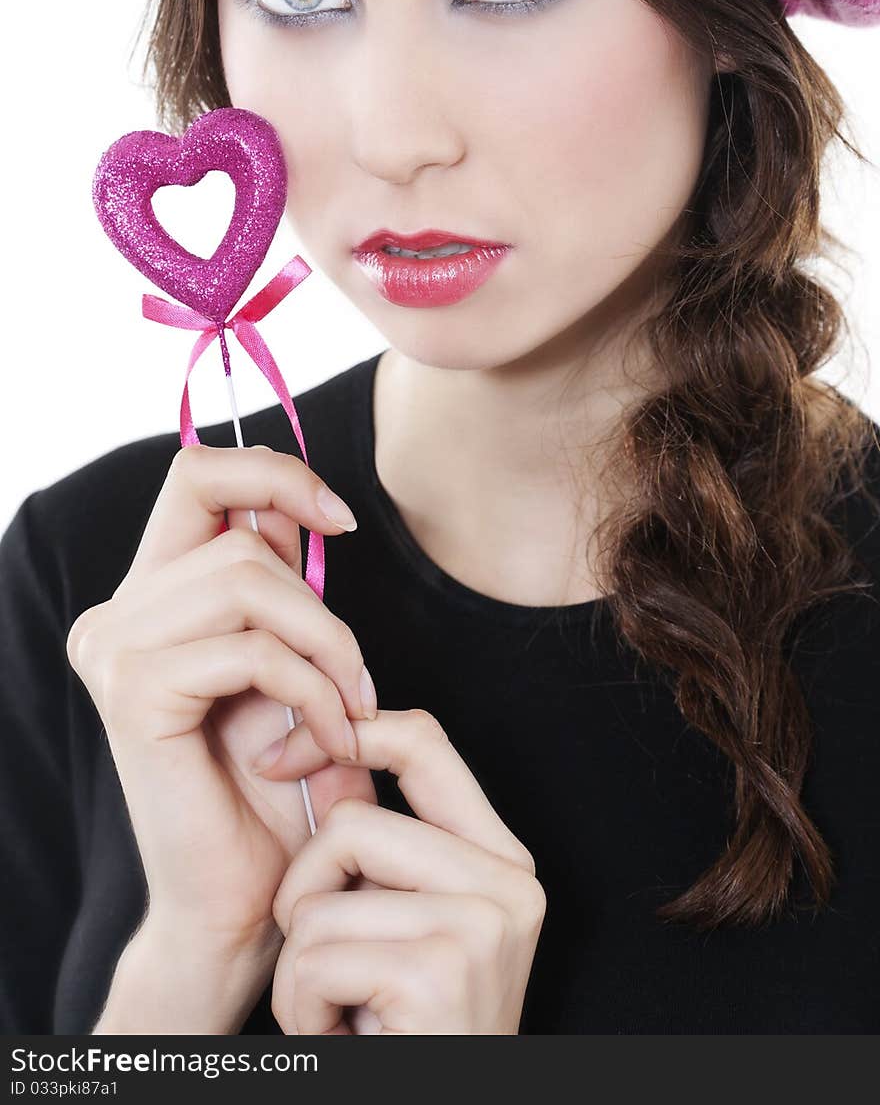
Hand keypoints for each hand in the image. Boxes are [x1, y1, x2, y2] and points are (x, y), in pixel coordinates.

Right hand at [65, 444, 378, 964]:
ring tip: (351, 710)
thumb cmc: (275, 788)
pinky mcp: (134, 696)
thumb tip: (295, 507)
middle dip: (322, 602)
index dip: (275, 473)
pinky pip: (252, 651)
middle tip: (359, 677)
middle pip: (237, 532)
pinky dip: (314, 691)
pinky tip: (330, 741)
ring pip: (249, 582)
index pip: (197, 473)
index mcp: (149, 596)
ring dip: (326, 647)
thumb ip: (281, 585)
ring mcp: (115, 650)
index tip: (340, 520)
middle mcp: (117, 615)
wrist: (243, 901)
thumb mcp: (290, 662)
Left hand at [259, 708, 546, 1033]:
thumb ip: (381, 848)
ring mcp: (481, 927)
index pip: (425, 739)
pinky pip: (314, 958)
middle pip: (351, 823)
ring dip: (299, 969)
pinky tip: (341, 1037)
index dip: (346, 730)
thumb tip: (315, 756)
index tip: (279, 756)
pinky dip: (301, 1010)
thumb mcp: (403, 925)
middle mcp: (509, 885)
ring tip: (339, 1011)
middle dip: (305, 895)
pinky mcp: (440, 972)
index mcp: (502, 860)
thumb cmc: (405, 1031)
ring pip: (321, 897)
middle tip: (326, 963)